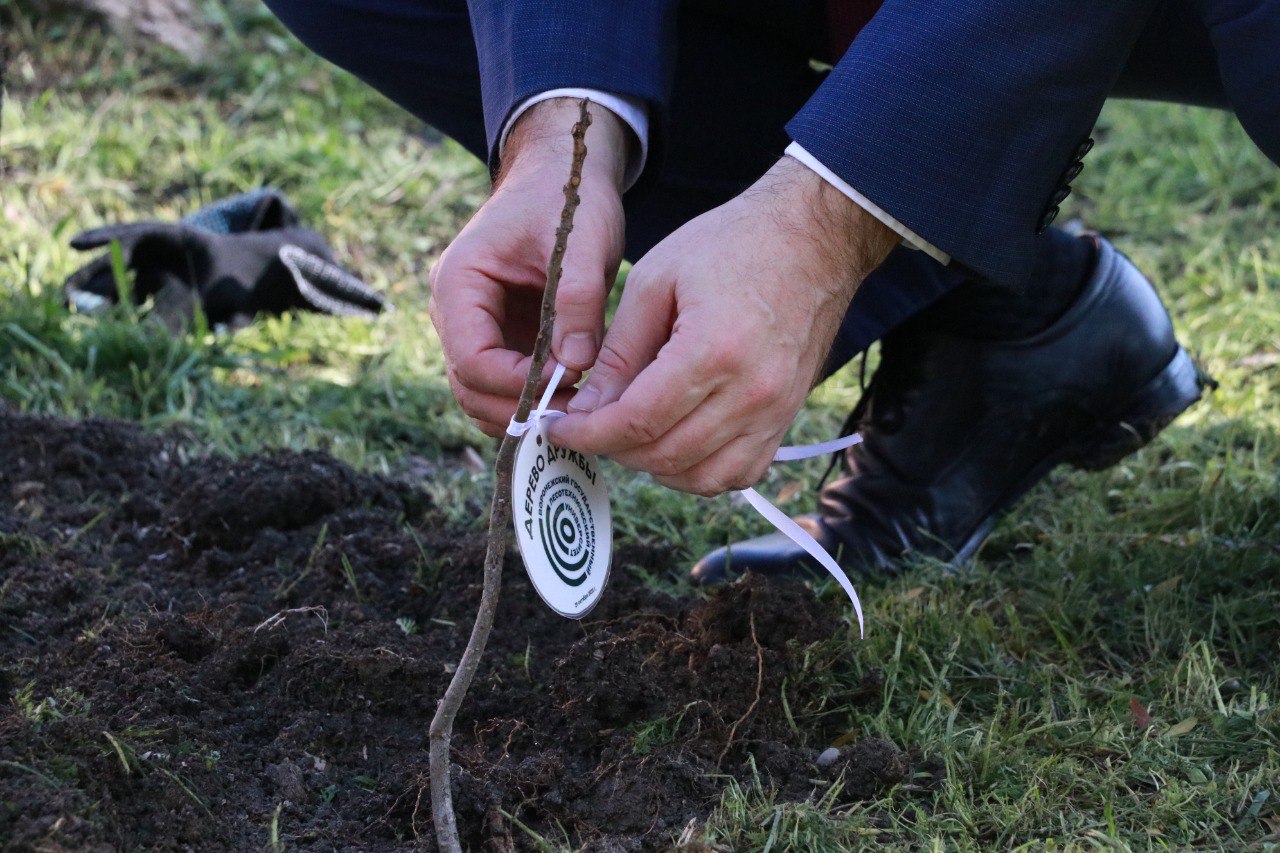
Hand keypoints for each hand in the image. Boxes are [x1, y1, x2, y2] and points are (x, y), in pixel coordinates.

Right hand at [428, 99, 629, 435]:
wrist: (562, 177)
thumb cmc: (567, 199)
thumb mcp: (582, 240)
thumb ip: (577, 298)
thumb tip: (574, 364)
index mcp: (459, 281)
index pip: (473, 357)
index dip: (518, 382)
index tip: (570, 386)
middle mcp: (454, 311)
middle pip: (469, 387)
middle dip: (520, 406)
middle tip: (578, 411)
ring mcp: (473, 329)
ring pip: (481, 396)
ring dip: (524, 411)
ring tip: (578, 407)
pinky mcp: (498, 340)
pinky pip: (502, 387)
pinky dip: (530, 401)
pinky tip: (572, 399)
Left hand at [547, 156, 897, 495]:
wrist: (814, 239)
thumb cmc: (733, 244)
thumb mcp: (655, 279)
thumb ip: (619, 352)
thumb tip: (587, 408)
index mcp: (713, 351)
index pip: (637, 421)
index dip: (587, 433)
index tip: (556, 426)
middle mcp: (750, 393)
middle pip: (664, 455)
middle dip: (612, 448)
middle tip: (585, 425)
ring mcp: (775, 413)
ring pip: (700, 476)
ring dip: (653, 465)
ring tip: (627, 432)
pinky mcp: (786, 419)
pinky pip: (737, 473)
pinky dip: (698, 470)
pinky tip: (674, 441)